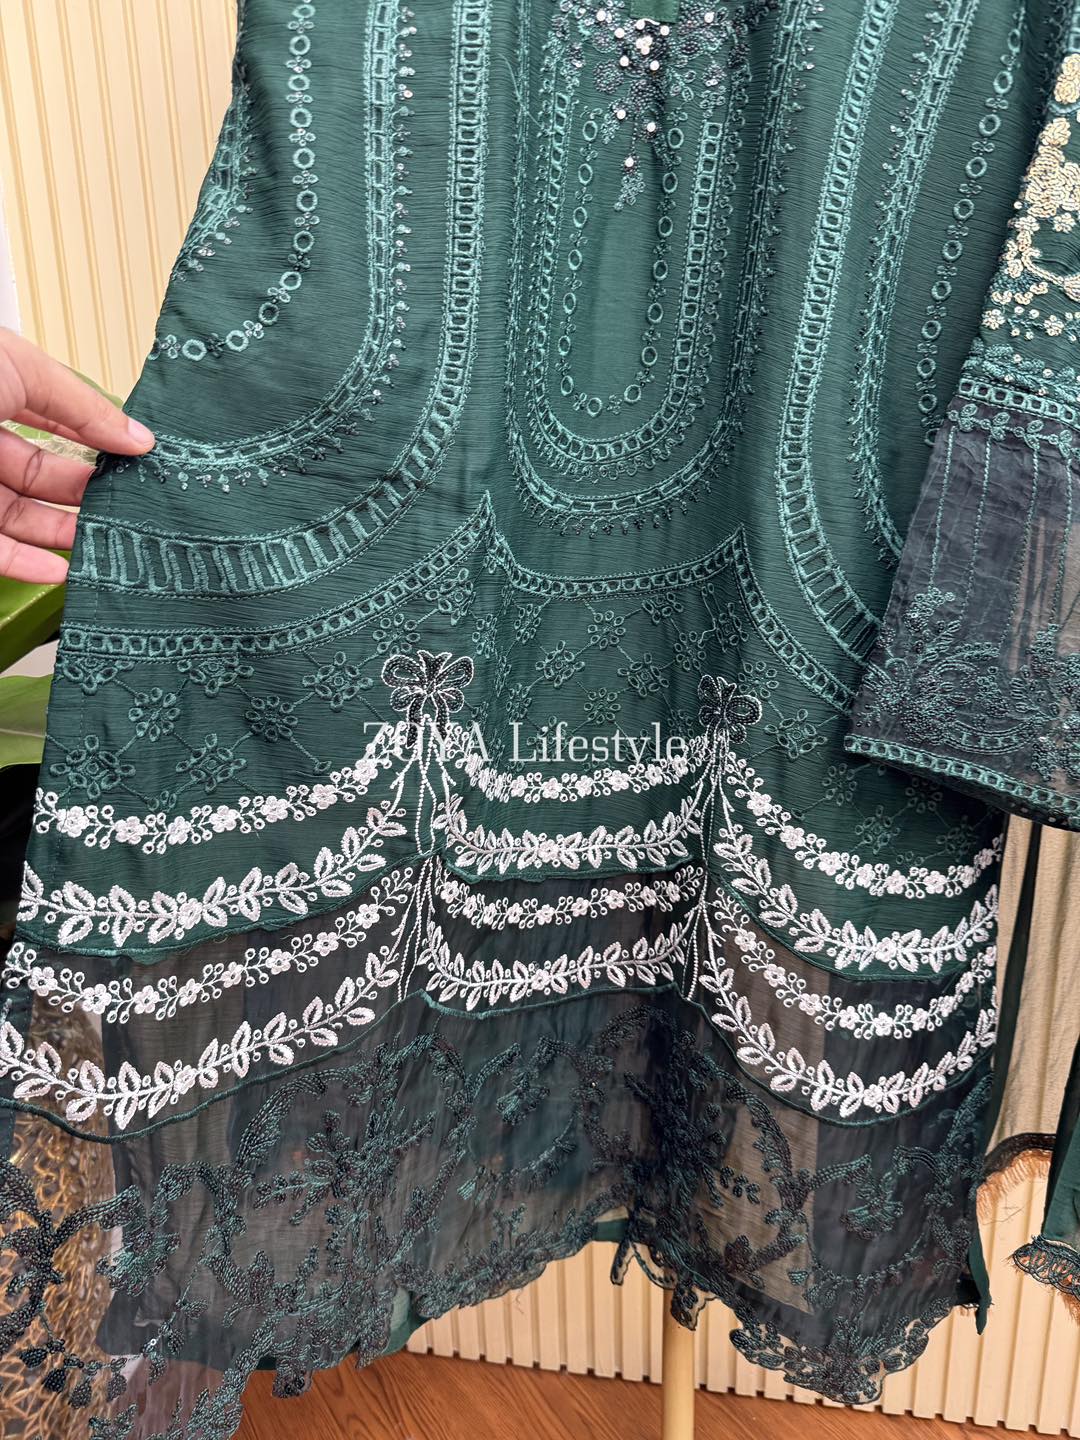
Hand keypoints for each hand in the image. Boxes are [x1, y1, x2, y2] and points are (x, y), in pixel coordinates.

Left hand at [0, 326, 154, 583]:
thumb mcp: (19, 369)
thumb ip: (83, 408)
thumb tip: (137, 437)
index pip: (54, 419)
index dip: (96, 437)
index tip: (138, 458)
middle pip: (41, 473)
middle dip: (87, 491)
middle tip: (133, 505)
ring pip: (21, 517)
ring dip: (64, 533)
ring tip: (106, 542)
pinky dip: (29, 564)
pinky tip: (61, 567)